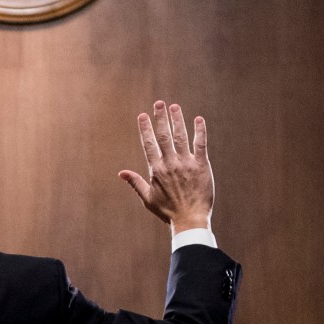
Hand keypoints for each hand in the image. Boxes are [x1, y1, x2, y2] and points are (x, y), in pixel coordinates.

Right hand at [118, 101, 213, 233]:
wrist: (190, 220)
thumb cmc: (168, 211)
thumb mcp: (148, 198)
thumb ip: (135, 183)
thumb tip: (121, 173)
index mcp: (157, 169)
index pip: (149, 144)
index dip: (145, 128)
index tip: (143, 115)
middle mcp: (170, 163)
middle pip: (164, 135)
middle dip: (161, 118)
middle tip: (159, 103)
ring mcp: (186, 163)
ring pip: (181, 137)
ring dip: (177, 120)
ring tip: (174, 107)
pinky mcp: (202, 166)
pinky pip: (200, 144)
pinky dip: (200, 131)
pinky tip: (199, 120)